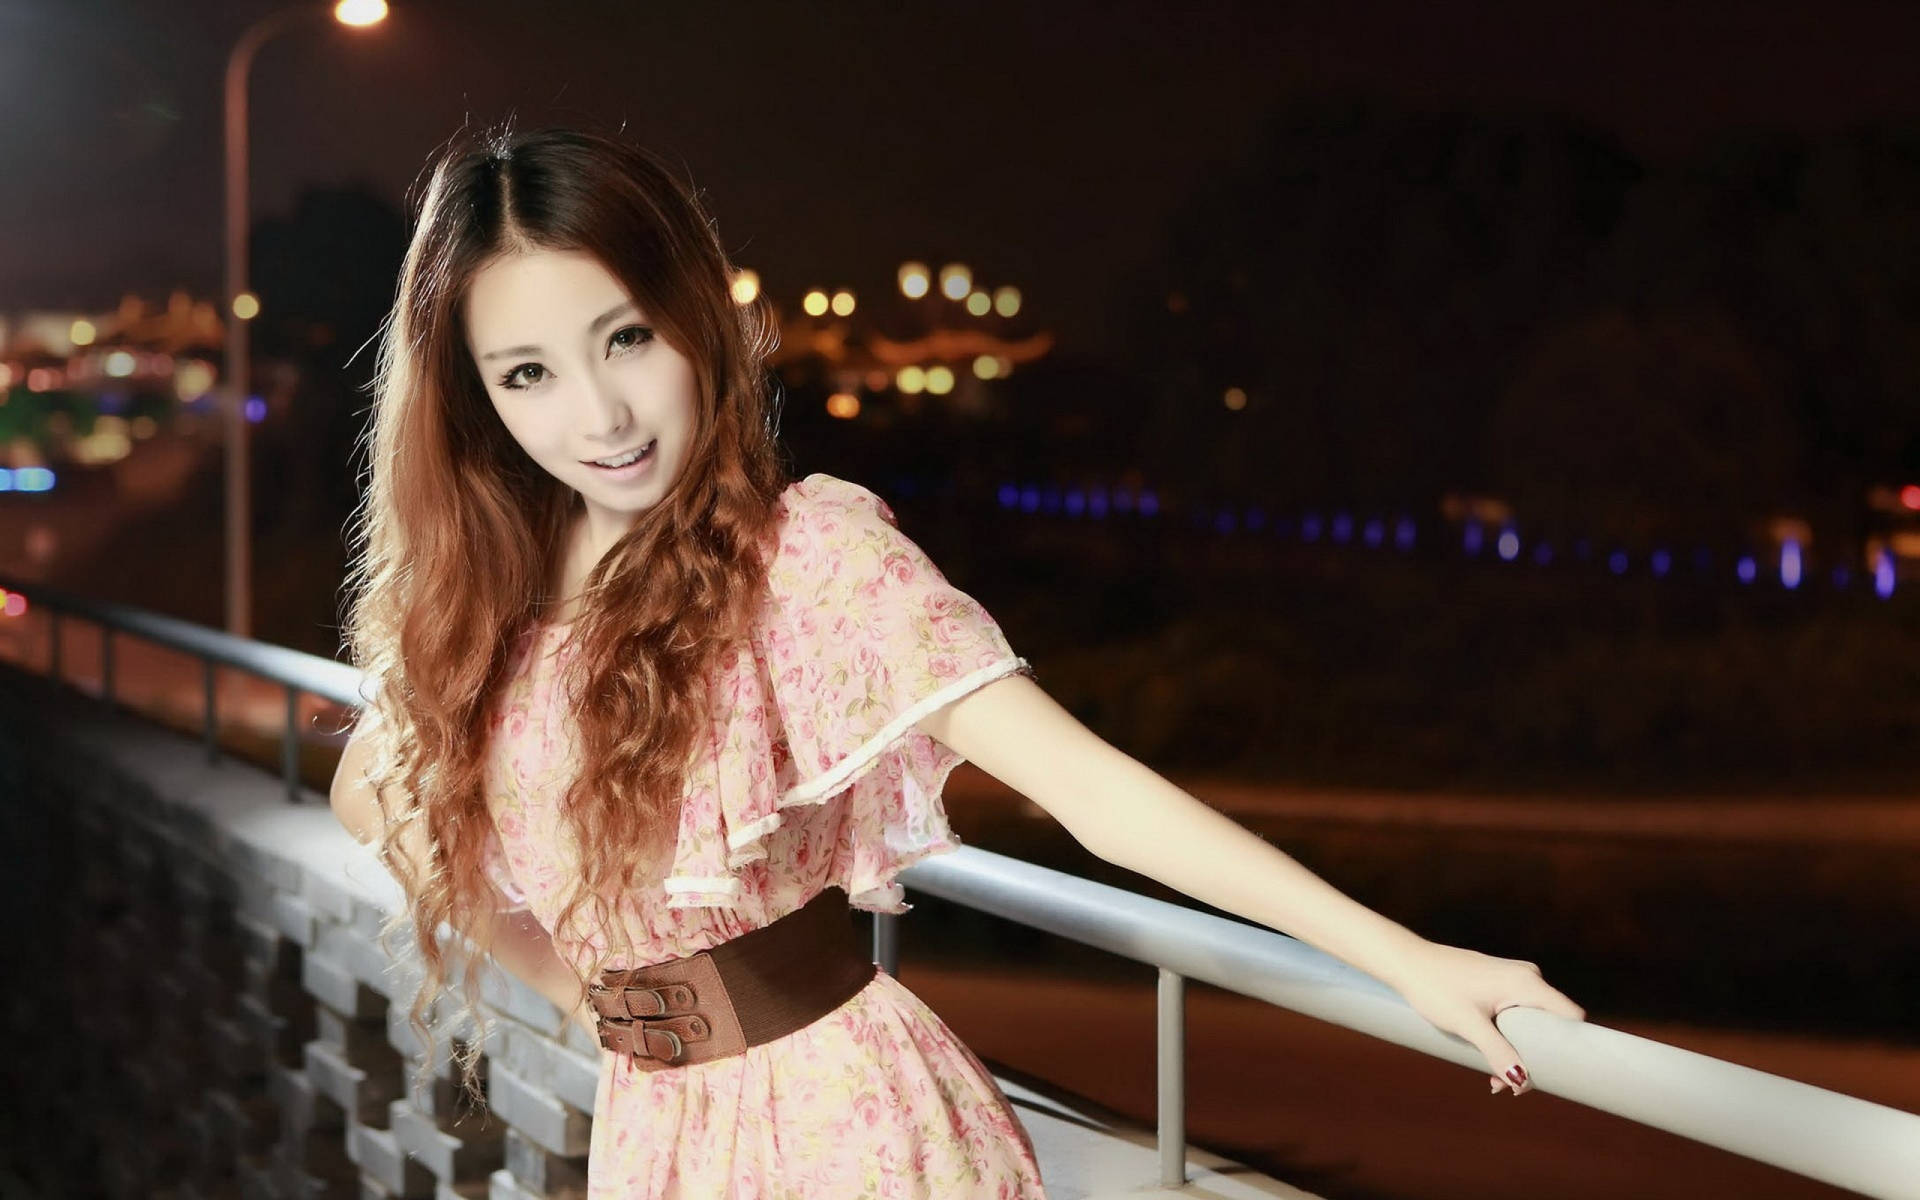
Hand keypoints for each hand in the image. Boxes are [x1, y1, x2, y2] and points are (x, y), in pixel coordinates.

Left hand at [1384, 940, 1586, 1095]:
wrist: (1407, 962)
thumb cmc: (1436, 988)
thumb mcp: (1468, 1025)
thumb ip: (1497, 1051)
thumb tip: (1521, 1082)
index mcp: (1528, 983)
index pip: (1571, 1016)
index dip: (1570, 1046)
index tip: (1554, 1074)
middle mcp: (1527, 977)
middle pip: (1550, 1025)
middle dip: (1534, 1058)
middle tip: (1507, 1085)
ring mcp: (1513, 978)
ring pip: (1531, 1022)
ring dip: (1517, 1051)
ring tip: (1492, 1078)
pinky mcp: (1499, 982)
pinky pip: (1516, 1013)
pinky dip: (1507, 1036)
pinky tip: (1488, 1056)